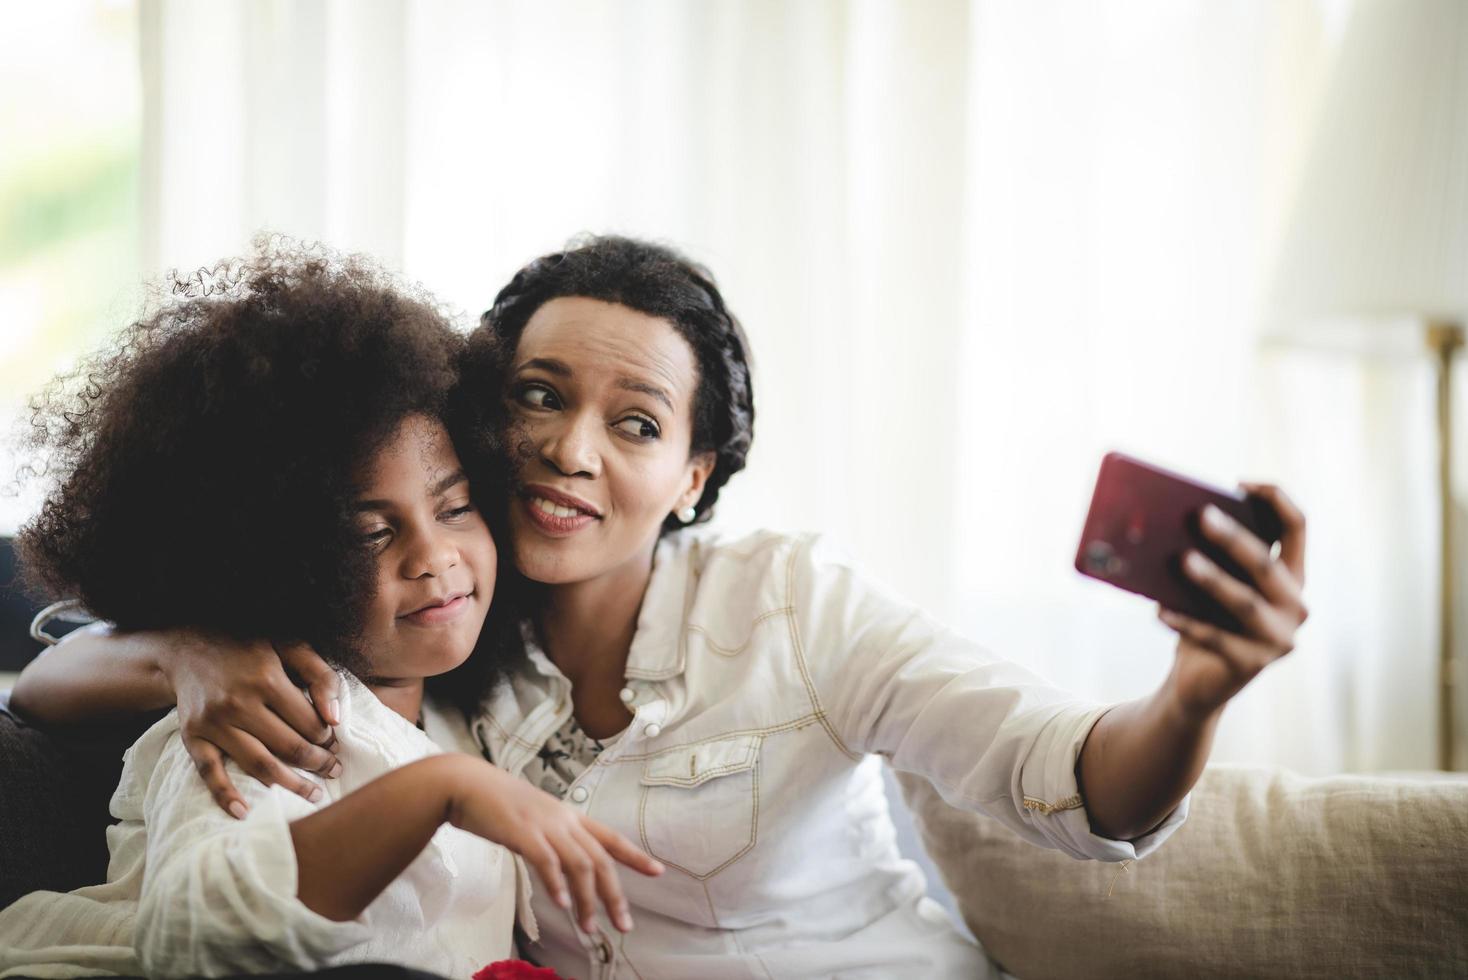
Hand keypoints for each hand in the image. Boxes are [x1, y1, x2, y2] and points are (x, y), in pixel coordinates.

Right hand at [159, 630, 342, 814]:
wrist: (189, 648)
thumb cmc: (249, 648)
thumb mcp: (290, 647)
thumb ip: (320, 676)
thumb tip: (335, 719)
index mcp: (267, 679)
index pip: (309, 723)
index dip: (328, 738)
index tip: (336, 745)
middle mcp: (239, 702)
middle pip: (288, 747)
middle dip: (317, 763)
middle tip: (333, 772)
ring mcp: (213, 722)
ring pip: (258, 764)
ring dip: (289, 784)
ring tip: (312, 794)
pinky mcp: (193, 736)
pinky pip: (209, 772)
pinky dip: (225, 795)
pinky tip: (243, 812)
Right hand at [448, 760, 664, 934]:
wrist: (466, 784)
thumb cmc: (497, 805)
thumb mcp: (535, 819)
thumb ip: (552, 839)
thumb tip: (562, 867)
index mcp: (569, 816)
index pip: (611, 837)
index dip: (635, 855)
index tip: (658, 871)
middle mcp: (563, 820)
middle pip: (600, 859)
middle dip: (614, 895)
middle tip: (624, 925)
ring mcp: (544, 825)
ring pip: (579, 864)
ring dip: (587, 899)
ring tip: (590, 926)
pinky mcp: (522, 832)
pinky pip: (546, 861)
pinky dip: (557, 883)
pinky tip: (562, 903)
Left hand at [1157, 482, 1308, 718]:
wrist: (1198, 682)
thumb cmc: (1204, 619)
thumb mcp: (1213, 584)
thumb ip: (1211, 556)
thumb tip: (1171, 520)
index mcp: (1291, 577)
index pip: (1297, 528)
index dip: (1276, 499)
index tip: (1240, 483)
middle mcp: (1295, 606)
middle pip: (1266, 564)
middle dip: (1234, 538)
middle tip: (1201, 515)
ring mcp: (1278, 639)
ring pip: (1243, 602)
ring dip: (1212, 579)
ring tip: (1182, 559)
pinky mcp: (1252, 665)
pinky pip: (1214, 638)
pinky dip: (1186, 622)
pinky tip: (1160, 610)